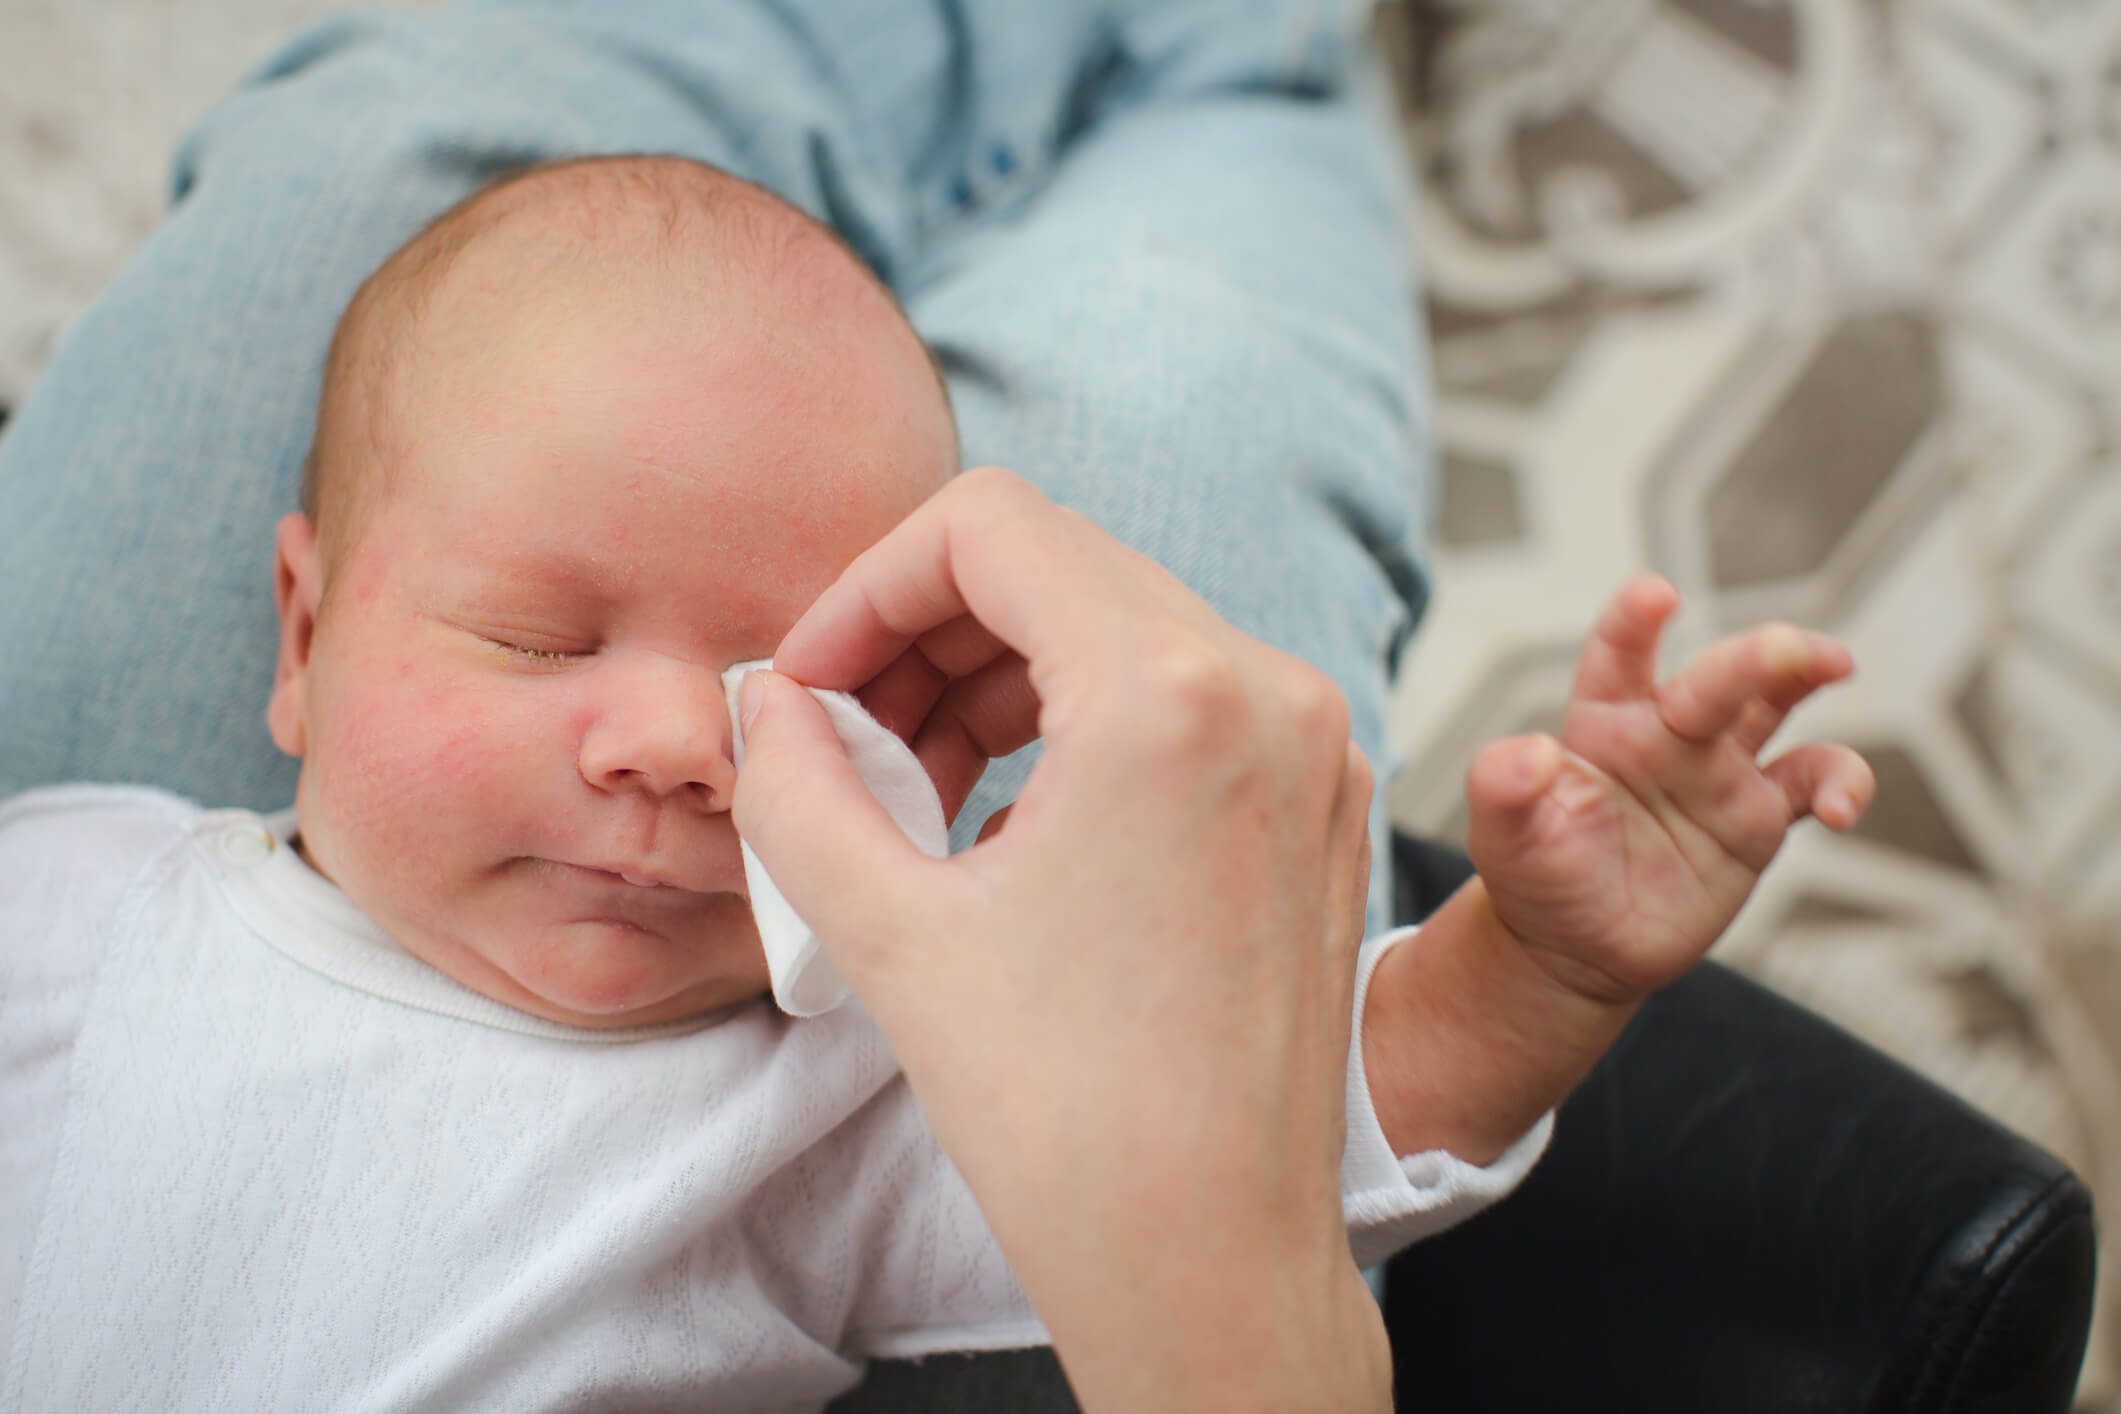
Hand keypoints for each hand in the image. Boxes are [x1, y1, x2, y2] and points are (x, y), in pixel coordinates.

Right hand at [732, 468, 1388, 1413]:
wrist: (1210, 1259)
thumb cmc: (1067, 1117)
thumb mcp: (887, 929)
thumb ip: (796, 783)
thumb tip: (767, 703)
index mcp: (1169, 694)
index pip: (990, 525)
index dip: (868, 585)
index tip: (812, 681)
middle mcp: (1268, 691)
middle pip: (1059, 566)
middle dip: (926, 637)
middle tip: (847, 743)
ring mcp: (1314, 746)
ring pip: (1122, 626)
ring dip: (998, 680)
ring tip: (916, 793)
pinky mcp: (1323, 802)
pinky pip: (1185, 698)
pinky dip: (1081, 723)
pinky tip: (1010, 823)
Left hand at [1466, 574, 1873, 1006]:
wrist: (1575, 947)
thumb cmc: (1534, 876)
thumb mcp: (1502, 836)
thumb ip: (1501, 786)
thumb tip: (1529, 750)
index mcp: (1602, 720)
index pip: (1618, 656)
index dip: (1633, 622)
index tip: (1653, 595)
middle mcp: (1666, 731)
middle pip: (1717, 678)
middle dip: (1754, 655)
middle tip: (1789, 647)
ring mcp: (1718, 768)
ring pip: (1775, 703)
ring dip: (1806, 675)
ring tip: (1835, 665)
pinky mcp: (1758, 816)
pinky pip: (1813, 781)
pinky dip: (1842, 783)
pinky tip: (1841, 810)